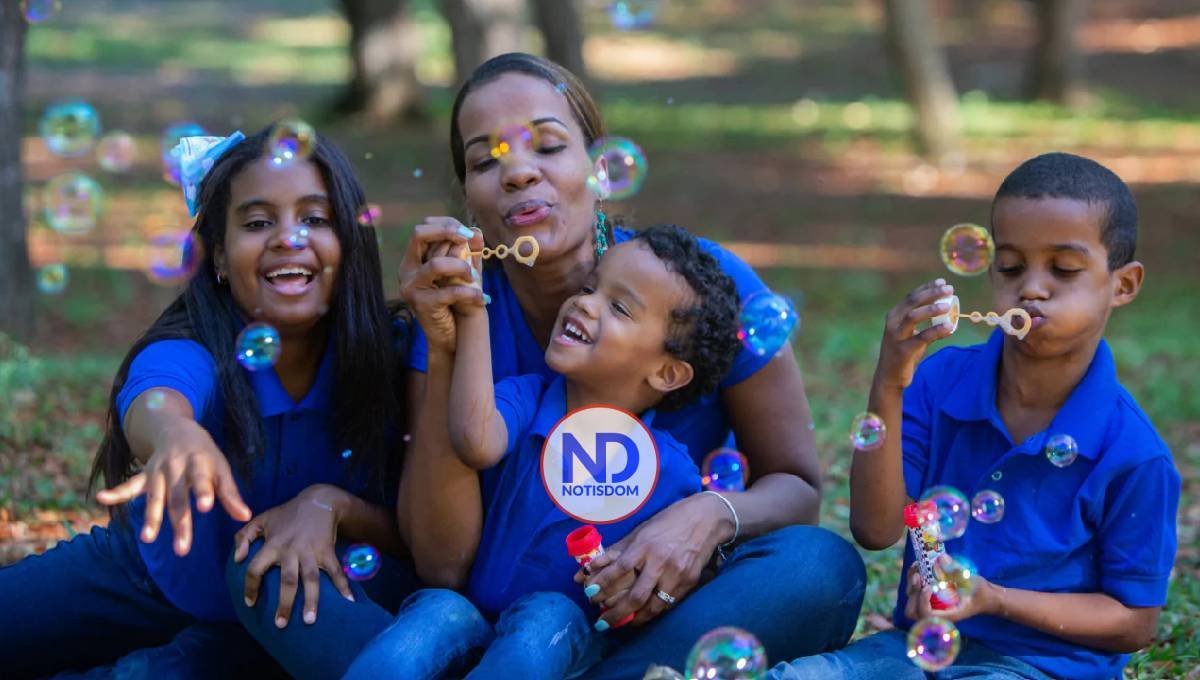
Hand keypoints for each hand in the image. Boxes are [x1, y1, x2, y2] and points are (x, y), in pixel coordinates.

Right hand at [96, 417, 249, 555]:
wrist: (176, 429)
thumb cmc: (205, 455)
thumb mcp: (221, 468)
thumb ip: (231, 494)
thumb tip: (245, 517)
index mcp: (199, 462)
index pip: (202, 479)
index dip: (203, 492)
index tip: (205, 507)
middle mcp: (176, 467)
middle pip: (178, 497)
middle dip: (180, 523)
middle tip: (182, 549)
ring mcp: (158, 472)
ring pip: (155, 498)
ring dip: (151, 518)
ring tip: (148, 539)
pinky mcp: (144, 476)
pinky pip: (129, 485)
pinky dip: (115, 492)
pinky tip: (101, 498)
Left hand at [232, 484, 355, 628]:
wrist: (318, 500)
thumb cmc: (287, 514)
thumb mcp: (261, 520)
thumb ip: (243, 537)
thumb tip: (237, 560)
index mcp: (273, 544)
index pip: (256, 568)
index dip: (251, 586)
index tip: (250, 604)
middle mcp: (292, 550)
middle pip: (287, 580)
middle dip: (284, 603)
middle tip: (280, 625)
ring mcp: (311, 552)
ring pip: (311, 579)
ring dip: (311, 601)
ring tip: (309, 621)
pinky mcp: (327, 551)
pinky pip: (336, 571)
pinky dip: (343, 586)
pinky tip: (349, 601)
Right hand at [398, 217, 486, 354]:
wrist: (450, 338)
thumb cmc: (457, 303)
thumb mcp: (463, 274)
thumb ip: (469, 253)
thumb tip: (477, 231)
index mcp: (413, 261)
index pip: (421, 230)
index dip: (444, 225)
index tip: (467, 232)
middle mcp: (407, 271)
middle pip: (420, 236)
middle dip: (449, 233)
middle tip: (469, 241)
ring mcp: (412, 288)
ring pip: (436, 264)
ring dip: (461, 266)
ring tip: (475, 279)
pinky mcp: (422, 305)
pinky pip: (450, 292)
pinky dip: (471, 294)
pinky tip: (483, 299)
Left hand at [576, 493, 728, 627]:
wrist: (705, 519)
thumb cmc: (668, 522)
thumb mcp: (640, 531)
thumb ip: (615, 551)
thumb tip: (586, 570)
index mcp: (645, 545)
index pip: (620, 568)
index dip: (603, 583)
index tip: (589, 594)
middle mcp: (661, 562)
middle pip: (636, 595)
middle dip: (616, 613)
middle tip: (601, 623)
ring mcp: (676, 575)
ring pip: (652, 606)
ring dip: (633, 619)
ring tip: (619, 624)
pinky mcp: (688, 583)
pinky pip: (667, 605)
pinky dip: (651, 613)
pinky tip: (639, 616)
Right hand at [875, 279, 955, 389]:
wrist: (889, 376)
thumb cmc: (903, 352)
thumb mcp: (912, 334)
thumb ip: (925, 323)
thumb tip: (947, 311)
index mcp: (894, 316)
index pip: (911, 296)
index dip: (927, 287)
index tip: (942, 282)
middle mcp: (893, 323)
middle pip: (912, 302)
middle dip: (931, 293)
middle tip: (949, 289)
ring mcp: (896, 336)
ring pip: (913, 317)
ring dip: (932, 309)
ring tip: (948, 305)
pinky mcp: (902, 351)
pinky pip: (921, 338)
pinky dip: (936, 331)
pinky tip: (949, 328)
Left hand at [903, 562, 997, 622]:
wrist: (986, 597)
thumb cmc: (981, 592)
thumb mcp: (973, 581)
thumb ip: (958, 571)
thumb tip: (941, 558)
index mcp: (949, 614)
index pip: (927, 616)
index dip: (922, 602)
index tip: (929, 587)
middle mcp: (938, 613)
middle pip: (913, 612)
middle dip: (913, 593)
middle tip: (919, 576)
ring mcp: (933, 607)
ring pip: (911, 603)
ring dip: (911, 585)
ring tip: (918, 568)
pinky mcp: (931, 599)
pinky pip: (915, 594)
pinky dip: (913, 581)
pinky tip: (919, 567)